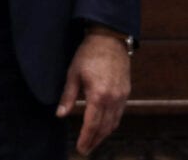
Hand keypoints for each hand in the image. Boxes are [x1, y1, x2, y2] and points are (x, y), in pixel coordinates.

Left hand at [56, 31, 131, 155]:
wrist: (111, 39)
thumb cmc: (89, 55)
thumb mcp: (73, 74)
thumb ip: (68, 97)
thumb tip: (60, 115)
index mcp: (99, 94)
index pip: (92, 124)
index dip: (86, 138)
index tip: (80, 149)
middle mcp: (113, 97)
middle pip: (105, 126)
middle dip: (95, 140)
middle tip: (86, 150)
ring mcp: (122, 94)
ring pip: (115, 121)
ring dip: (104, 134)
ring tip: (94, 141)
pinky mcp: (126, 90)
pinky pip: (120, 112)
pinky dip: (112, 123)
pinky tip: (104, 125)